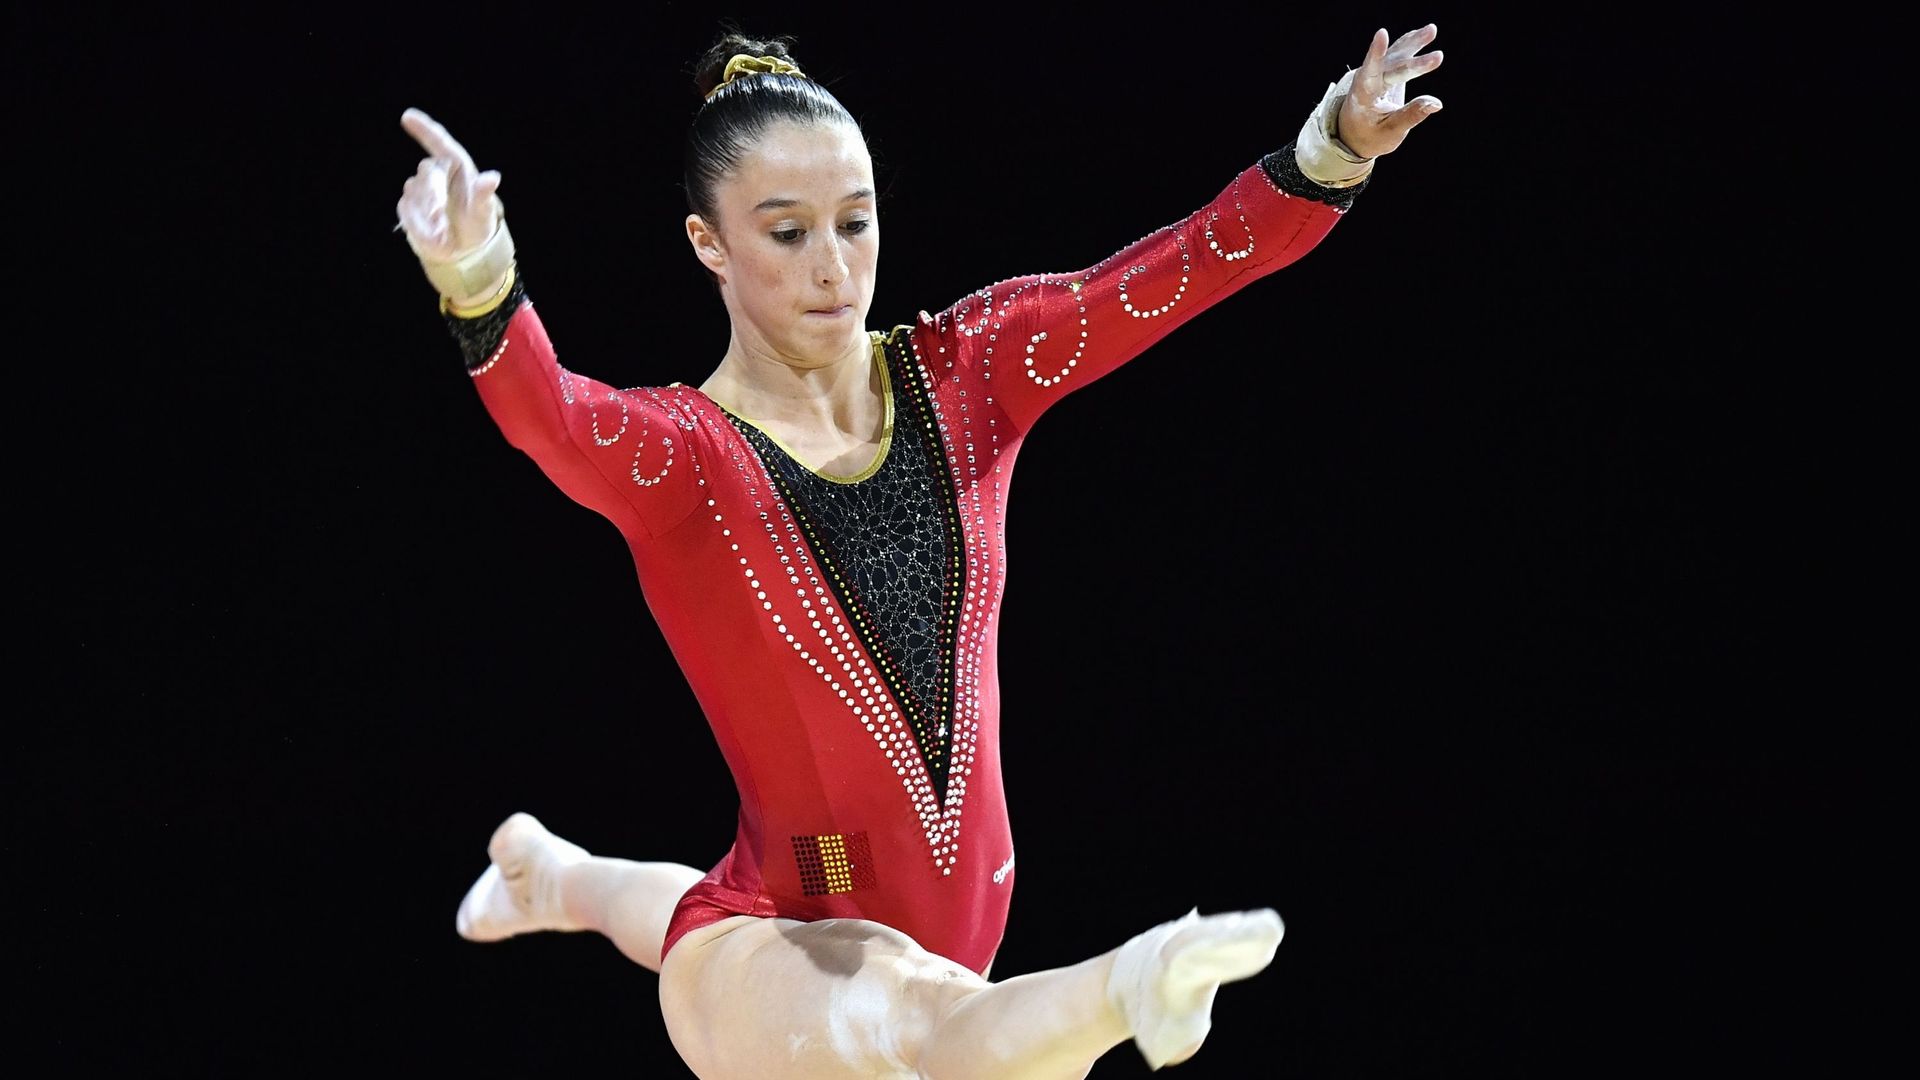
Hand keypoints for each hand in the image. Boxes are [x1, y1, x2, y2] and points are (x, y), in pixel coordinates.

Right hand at [395, 107, 503, 262]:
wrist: (462, 249)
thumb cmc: (477, 224)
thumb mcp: (484, 213)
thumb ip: (484, 194)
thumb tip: (492, 178)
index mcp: (458, 167)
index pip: (440, 142)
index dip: (424, 129)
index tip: (407, 116)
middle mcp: (437, 173)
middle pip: (428, 173)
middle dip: (433, 196)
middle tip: (439, 219)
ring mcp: (420, 188)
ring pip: (415, 194)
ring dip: (428, 218)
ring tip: (444, 236)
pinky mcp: (408, 205)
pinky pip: (407, 211)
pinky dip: (419, 227)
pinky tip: (433, 239)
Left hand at [1336, 24, 1444, 159]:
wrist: (1354, 134)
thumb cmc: (1371, 135)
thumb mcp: (1390, 132)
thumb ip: (1411, 116)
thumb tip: (1436, 104)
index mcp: (1363, 96)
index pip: (1369, 73)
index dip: (1376, 54)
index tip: (1382, 34)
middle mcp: (1367, 80)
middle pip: (1393, 67)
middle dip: (1416, 63)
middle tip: (1439, 57)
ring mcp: (1376, 73)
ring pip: (1396, 54)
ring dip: (1414, 42)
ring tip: (1432, 30)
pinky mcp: (1384, 71)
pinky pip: (1398, 54)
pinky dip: (1409, 43)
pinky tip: (1422, 34)